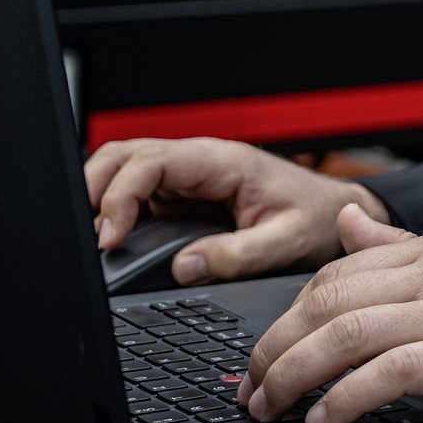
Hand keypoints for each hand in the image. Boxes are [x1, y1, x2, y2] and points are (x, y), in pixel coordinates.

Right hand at [87, 137, 387, 282]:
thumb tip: (186, 267)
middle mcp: (199, 163)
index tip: (110, 236)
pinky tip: (111, 239)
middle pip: (125, 156)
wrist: (334, 215)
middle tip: (88, 236)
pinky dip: (115, 211)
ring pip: (124, 171)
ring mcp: (187, 178)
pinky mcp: (183, 198)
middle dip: (94, 188)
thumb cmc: (317, 217)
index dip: (120, 195)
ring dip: (99, 197)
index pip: (151, 162)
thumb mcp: (287, 241)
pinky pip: (138, 196)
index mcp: (222, 162)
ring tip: (91, 239)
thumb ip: (239, 255)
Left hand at [243, 204, 422, 422]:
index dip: (287, 316)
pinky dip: (348, 398)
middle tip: (252, 391)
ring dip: (296, 376)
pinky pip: (392, 373)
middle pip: (329, 302)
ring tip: (274, 410)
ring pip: (349, 334)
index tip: (266, 354)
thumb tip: (350, 222)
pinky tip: (327, 421)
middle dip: (275, 350)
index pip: (337, 273)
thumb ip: (404, 246)